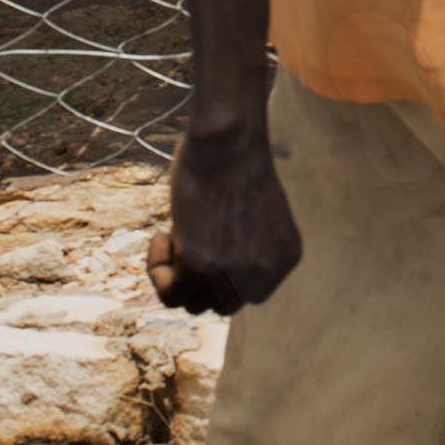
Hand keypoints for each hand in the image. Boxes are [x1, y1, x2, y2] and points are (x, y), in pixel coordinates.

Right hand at [150, 115, 300, 316]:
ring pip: (194, 305)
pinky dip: (158, 270)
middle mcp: (265, 273)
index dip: (220, 271)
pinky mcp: (201, 267)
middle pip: (223, 305)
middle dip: (199, 278)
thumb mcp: (254, 209)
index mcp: (285, 257)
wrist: (228, 139)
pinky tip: (163, 234)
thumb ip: (242, 243)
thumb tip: (209, 260)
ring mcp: (234, 274)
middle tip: (186, 240)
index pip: (248, 292)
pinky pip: (170, 294)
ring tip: (173, 233)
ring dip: (175, 275)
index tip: (206, 238)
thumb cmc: (235, 157)